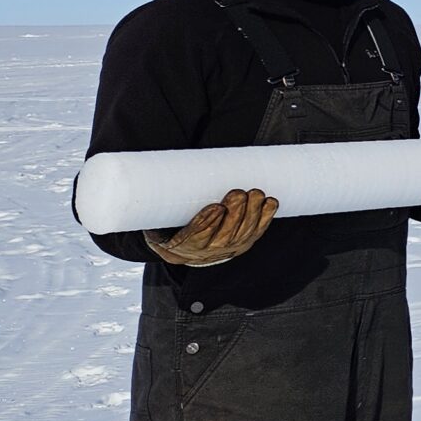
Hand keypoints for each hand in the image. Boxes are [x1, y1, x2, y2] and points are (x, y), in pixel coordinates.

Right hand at [147, 189, 277, 266]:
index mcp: (182, 245)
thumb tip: (149, 169)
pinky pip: (257, 232)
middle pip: (225, 235)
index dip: (207, 223)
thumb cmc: (168, 226)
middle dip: (235, 213)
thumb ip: (158, 199)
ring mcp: (228, 248)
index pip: (196, 237)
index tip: (215, 207)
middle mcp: (208, 251)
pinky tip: (270, 202)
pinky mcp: (243, 243)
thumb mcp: (156, 219)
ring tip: (255, 193)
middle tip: (237, 192)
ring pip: (243, 234)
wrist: (182, 250)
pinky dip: (265, 218)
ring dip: (252, 213)